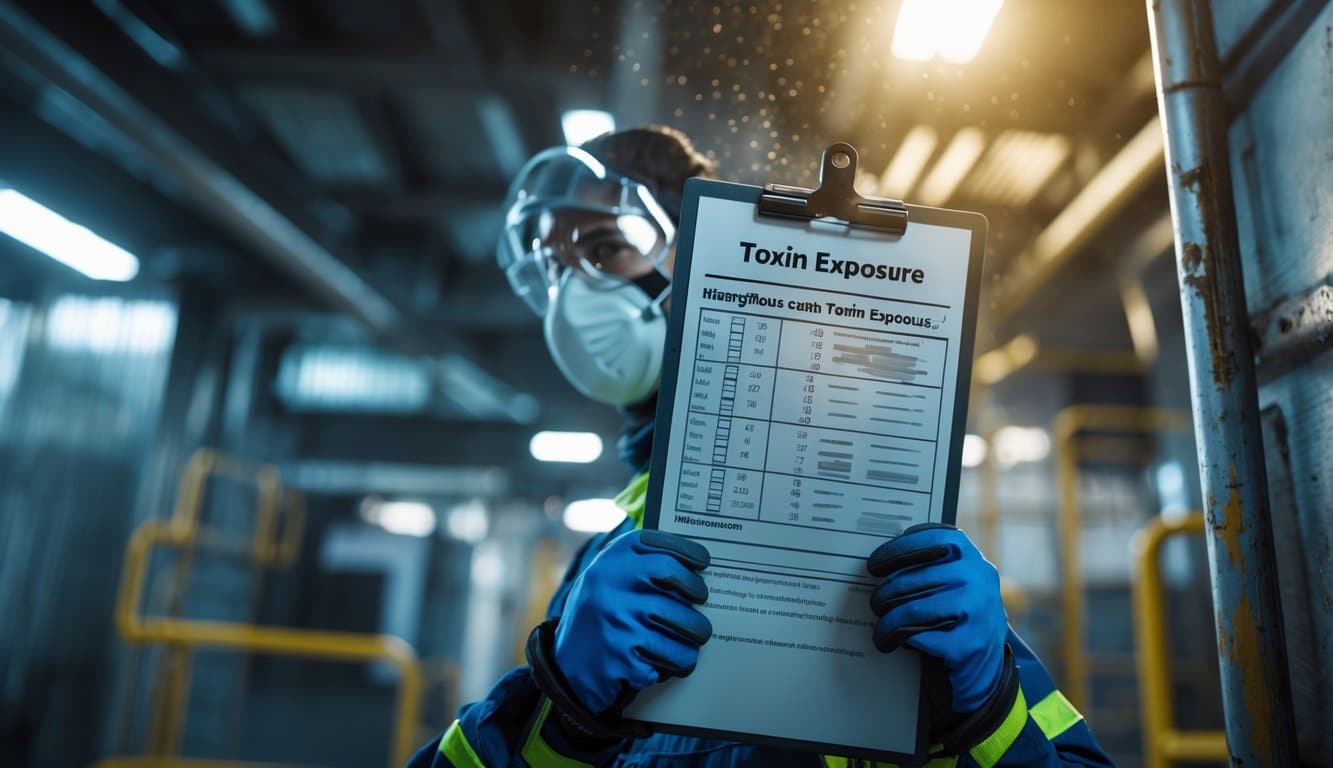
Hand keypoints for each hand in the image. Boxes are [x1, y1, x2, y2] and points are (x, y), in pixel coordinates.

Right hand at [554, 529, 712, 713]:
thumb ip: (636, 561)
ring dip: (694, 636)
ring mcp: (616, 621)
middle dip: (696, 592)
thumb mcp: (606, 579)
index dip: (687, 551)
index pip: (658, 547)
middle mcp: (609, 585)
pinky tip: (665, 662)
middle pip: (672, 579)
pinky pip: (671, 658)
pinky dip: (676, 663)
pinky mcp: (623, 657)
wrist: (565, 667)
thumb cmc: (598, 617)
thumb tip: (680, 550)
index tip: (703, 561)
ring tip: (693, 640)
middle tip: (702, 606)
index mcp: (609, 562)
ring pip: (680, 623)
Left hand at [866, 524, 1007, 716]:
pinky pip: (921, 636)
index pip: (933, 540)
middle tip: (875, 602)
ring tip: (881, 627)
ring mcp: (979, 612)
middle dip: (886, 592)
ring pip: (915, 609)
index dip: (899, 549)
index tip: (876, 562)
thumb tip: (884, 562)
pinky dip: (904, 638)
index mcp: (973, 558)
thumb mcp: (958, 582)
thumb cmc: (962, 614)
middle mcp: (980, 579)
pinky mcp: (969, 644)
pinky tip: (900, 640)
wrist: (989, 662)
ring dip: (889, 620)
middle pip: (917, 578)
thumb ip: (932, 566)